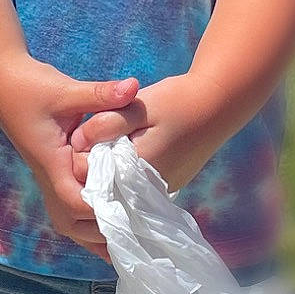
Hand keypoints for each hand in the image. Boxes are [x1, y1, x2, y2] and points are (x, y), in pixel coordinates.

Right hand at [0, 52, 138, 256]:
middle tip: (134, 231)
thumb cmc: (30, 85)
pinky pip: (67, 203)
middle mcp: (48, 175)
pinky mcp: (51, 169)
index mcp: (51, 162)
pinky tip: (109, 221)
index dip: (101, 209)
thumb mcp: (67, 89)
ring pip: (67, 218)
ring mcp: (48, 175)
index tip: (130, 208)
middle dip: (100, 230)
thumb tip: (134, 87)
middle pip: (70, 221)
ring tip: (124, 238)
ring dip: (92, 230)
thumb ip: (101, 93)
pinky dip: (86, 218)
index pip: (74, 201)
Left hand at [69, 73, 226, 195]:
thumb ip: (105, 124)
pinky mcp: (164, 188)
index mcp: (136, 171)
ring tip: (115, 142)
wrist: (217, 106)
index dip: (80, 153)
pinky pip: (133, 188)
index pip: (89, 175)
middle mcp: (147, 190)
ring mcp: (158, 192)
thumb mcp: (137, 106)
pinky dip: (124, 173)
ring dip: (109, 170)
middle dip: (92, 164)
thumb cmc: (177, 102)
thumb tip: (76, 141)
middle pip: (102, 186)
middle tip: (99, 136)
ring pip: (117, 188)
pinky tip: (129, 151)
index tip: (86, 134)